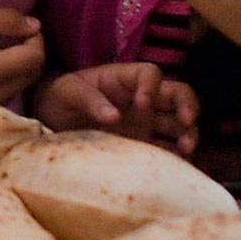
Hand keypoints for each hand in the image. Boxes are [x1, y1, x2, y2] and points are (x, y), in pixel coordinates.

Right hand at [0, 7, 44, 108]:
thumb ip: (1, 20)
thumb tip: (35, 24)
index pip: (37, 55)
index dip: (34, 36)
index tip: (15, 23)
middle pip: (35, 71)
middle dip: (30, 49)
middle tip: (7, 33)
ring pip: (24, 81)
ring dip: (20, 62)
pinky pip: (9, 90)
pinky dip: (7, 74)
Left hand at [34, 64, 199, 154]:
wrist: (51, 118)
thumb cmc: (60, 96)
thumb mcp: (68, 91)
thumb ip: (89, 100)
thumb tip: (113, 117)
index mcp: (125, 79)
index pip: (151, 74)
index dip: (152, 87)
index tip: (142, 105)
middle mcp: (142, 99)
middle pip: (178, 94)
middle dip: (188, 106)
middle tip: (185, 121)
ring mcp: (146, 123)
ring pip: (180, 123)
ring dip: (189, 133)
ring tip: (185, 149)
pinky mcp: (144, 144)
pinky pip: (168, 149)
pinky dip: (178, 157)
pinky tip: (179, 165)